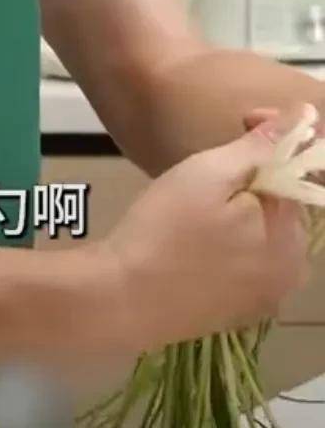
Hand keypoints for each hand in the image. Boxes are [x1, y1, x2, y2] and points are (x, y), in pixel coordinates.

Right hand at [101, 110, 311, 355]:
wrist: (121, 299)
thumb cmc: (164, 229)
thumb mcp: (208, 174)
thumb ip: (262, 146)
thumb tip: (308, 115)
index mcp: (293, 238)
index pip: (297, 173)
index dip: (271, 141)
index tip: (241, 120)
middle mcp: (292, 274)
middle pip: (283, 206)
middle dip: (255, 178)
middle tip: (208, 166)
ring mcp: (265, 298)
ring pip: (265, 235)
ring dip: (243, 209)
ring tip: (198, 199)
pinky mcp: (239, 312)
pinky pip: (247, 263)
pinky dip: (231, 242)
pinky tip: (195, 236)